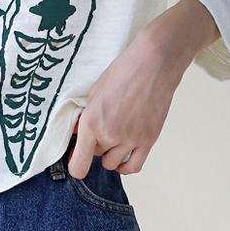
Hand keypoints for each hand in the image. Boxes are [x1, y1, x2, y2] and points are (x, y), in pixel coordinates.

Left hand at [67, 0, 217, 179]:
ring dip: (110, 153)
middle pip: (96, 156)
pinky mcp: (148, 140)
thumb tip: (78, 132)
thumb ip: (85, 116)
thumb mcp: (95, 91)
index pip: (78, 165)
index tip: (75, 158)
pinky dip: (125, 166)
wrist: (154, 63)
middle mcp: (110, 136)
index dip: (75, 164)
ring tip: (114, 135)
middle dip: (95, 145)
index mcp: (92, 123)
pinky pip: (134, 166)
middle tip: (101, 128)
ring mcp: (131, 140)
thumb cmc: (125, 71)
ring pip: (113, 163)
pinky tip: (122, 157)